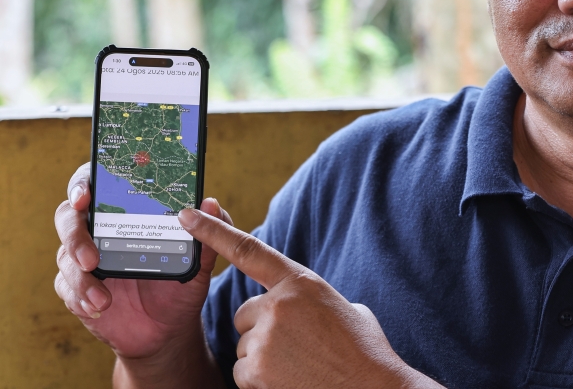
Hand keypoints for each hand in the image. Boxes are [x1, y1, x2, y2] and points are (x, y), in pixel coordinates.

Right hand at [53, 163, 228, 363]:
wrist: (168, 328)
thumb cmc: (182, 284)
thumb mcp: (200, 260)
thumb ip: (208, 231)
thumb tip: (211, 202)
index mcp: (127, 212)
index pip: (96, 183)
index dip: (84, 183)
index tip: (86, 194)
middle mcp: (101, 229)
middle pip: (68, 216)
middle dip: (74, 233)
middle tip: (92, 258)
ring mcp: (85, 258)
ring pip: (65, 256)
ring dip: (80, 278)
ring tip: (104, 298)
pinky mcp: (76, 287)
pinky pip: (66, 287)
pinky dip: (81, 297)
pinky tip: (99, 306)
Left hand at [178, 207, 443, 388]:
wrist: (372, 387)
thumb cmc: (364, 351)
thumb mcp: (345, 309)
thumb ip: (312, 300)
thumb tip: (301, 306)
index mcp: (301, 282)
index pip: (249, 250)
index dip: (214, 232)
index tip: (186, 216)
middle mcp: (279, 304)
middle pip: (245, 313)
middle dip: (261, 329)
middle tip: (296, 346)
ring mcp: (266, 336)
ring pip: (244, 344)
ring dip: (264, 357)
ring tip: (299, 365)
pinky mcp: (257, 368)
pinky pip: (242, 371)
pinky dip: (261, 380)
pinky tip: (290, 380)